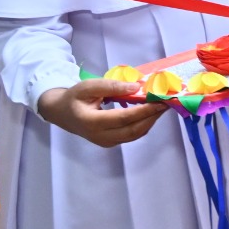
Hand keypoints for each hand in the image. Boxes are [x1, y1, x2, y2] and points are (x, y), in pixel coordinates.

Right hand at [36, 78, 167, 147]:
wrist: (61, 112)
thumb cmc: (74, 97)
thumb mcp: (88, 86)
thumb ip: (111, 86)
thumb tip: (136, 87)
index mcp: (91, 122)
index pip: (124, 118)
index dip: (144, 110)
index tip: (160, 101)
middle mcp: (99, 136)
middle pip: (133, 130)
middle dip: (152, 117)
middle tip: (167, 103)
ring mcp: (106, 142)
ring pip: (134, 134)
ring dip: (150, 121)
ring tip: (162, 106)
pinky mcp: (111, 142)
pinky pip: (131, 135)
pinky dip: (144, 124)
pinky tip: (151, 112)